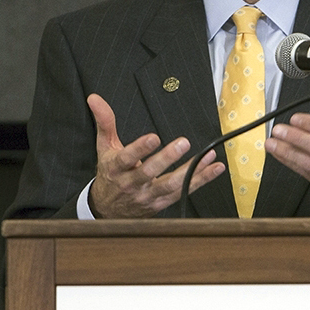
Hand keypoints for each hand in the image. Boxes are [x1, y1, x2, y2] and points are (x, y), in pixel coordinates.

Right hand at [86, 94, 225, 217]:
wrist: (108, 210)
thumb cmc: (109, 175)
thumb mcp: (104, 148)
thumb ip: (104, 122)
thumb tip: (95, 98)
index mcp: (116, 168)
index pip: (126, 158)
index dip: (140, 149)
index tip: (153, 137)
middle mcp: (131, 184)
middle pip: (149, 173)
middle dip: (167, 159)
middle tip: (183, 143)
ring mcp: (147, 196)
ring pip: (170, 185)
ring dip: (191, 171)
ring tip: (207, 156)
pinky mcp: (161, 204)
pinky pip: (183, 192)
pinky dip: (201, 180)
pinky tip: (214, 168)